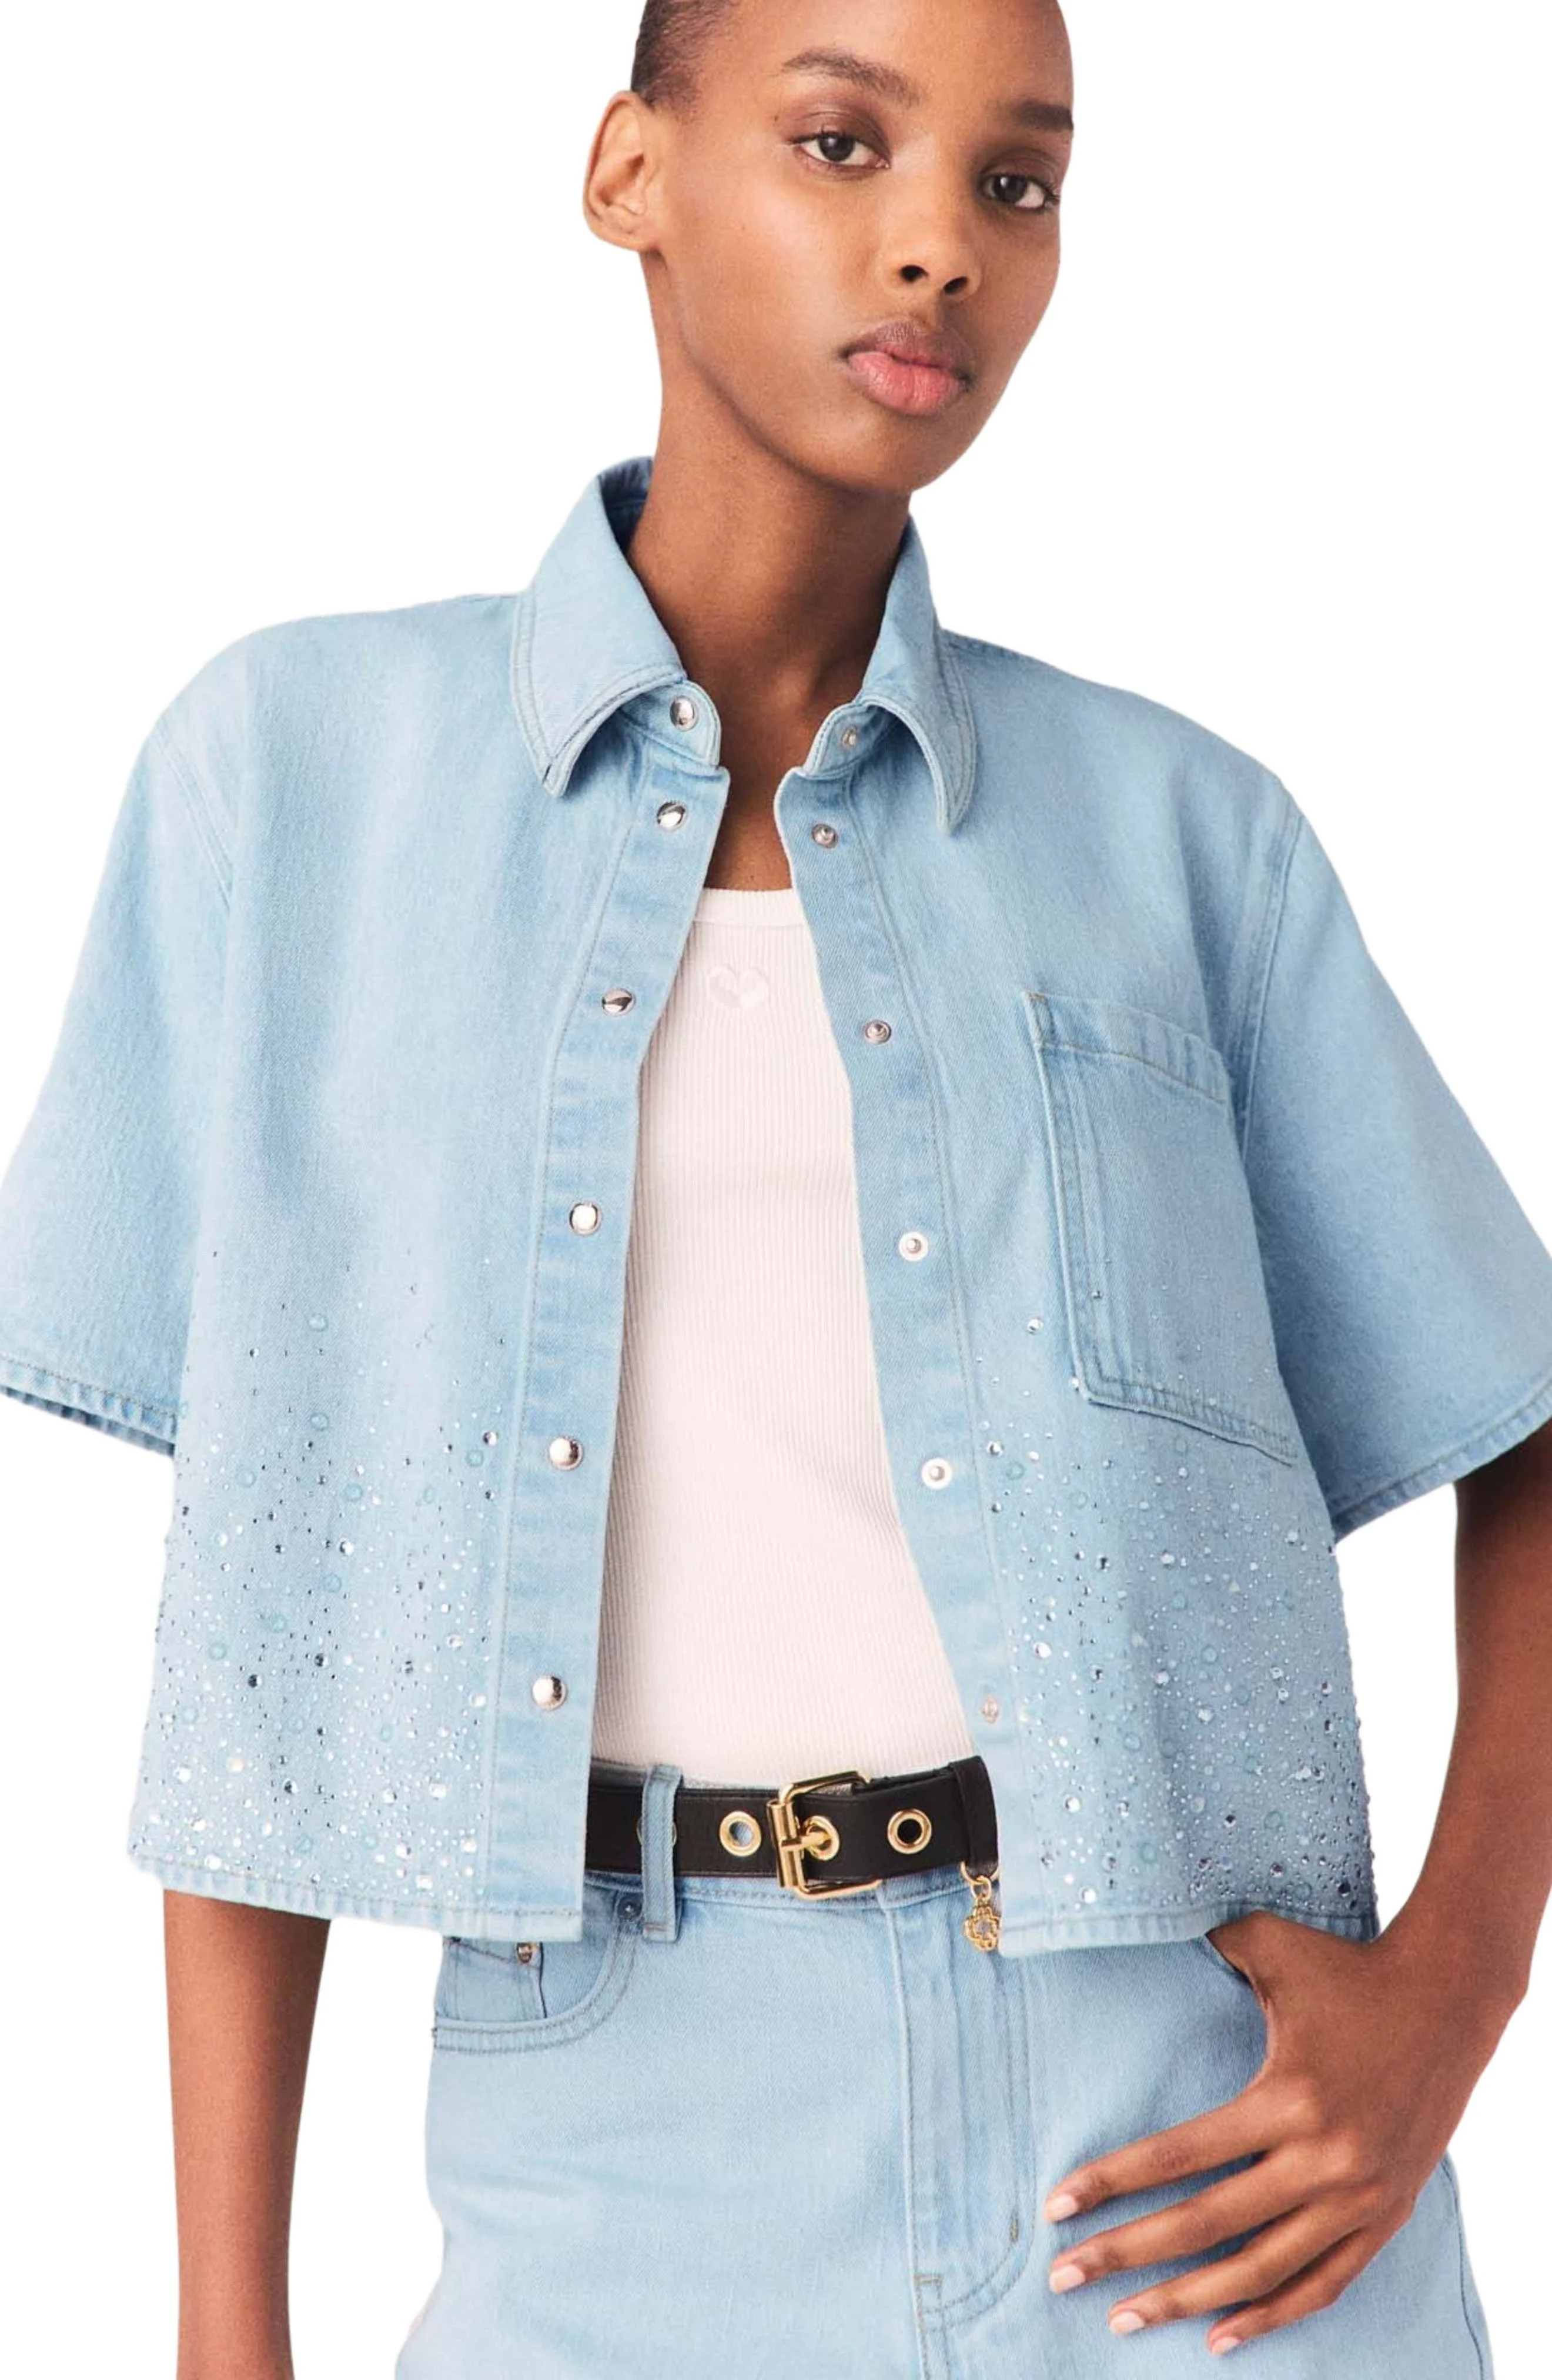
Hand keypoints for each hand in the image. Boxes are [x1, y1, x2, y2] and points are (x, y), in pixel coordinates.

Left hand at [1039, 1907, 1508, 2355]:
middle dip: (1127, 2253)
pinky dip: (1271, 2315)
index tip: (1057, 2204)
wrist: (1448, 2000)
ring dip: (1187, 2301)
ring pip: (1260, 2271)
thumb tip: (1138, 1919)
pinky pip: (1322, 2283)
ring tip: (1124, 2320)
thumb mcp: (1272, 1943)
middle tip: (1063, 2276)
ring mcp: (1359, 2197)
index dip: (1113, 2182)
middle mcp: (1325, 2159)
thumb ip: (1204, 1941)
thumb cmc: (1347, 1968)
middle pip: (1207, 2224)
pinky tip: (1219, 2336)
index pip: (1180, 2155)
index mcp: (1289, 2098)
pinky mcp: (1386, 2217)